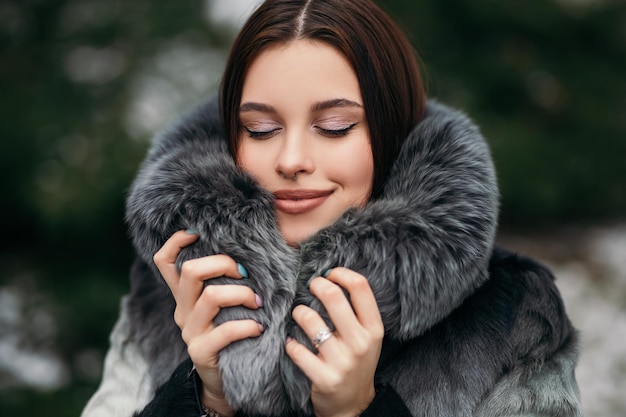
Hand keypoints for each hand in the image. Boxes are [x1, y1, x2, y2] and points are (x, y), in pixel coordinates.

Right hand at [153, 230, 263, 416]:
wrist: (222, 379)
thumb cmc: (229, 333)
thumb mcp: (221, 305)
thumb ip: (224, 281)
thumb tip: (247, 251)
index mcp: (184, 294)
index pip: (164, 261)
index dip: (175, 242)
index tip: (196, 232)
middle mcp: (182, 309)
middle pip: (191, 272)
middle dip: (223, 264)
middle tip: (245, 274)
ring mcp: (190, 331)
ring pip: (211, 296)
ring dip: (242, 294)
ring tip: (258, 301)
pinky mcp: (201, 351)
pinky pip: (226, 331)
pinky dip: (247, 325)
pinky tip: (259, 327)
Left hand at [285, 268, 383, 416]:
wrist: (354, 405)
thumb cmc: (357, 361)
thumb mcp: (368, 335)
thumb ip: (357, 310)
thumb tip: (332, 276)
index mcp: (374, 328)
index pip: (360, 286)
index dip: (341, 273)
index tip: (330, 274)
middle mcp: (360, 342)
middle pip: (333, 296)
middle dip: (316, 285)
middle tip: (310, 286)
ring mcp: (342, 361)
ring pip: (309, 319)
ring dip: (298, 312)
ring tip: (299, 315)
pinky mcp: (324, 378)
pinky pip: (296, 350)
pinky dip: (290, 343)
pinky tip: (292, 343)